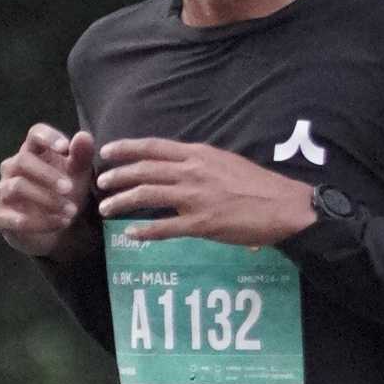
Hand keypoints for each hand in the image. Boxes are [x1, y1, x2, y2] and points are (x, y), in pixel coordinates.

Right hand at [0, 124, 95, 257]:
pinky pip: (12, 216)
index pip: (35, 134)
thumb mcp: (79, 175)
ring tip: (71, 212)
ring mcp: (2, 190)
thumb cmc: (66, 193)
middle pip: (23, 160)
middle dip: (48, 175)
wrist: (59, 229)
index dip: (48, 137)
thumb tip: (84, 136)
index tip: (65, 148)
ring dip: (47, 200)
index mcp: (33, 151)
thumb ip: (81, 156)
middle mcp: (13, 167)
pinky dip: (39, 222)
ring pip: (17, 187)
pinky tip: (60, 223)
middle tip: (70, 188)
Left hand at [95, 137, 317, 248]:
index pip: (153, 147)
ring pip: (148, 196)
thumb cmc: (258, 185)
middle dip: (117, 176)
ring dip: (122, 202)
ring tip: (106, 209)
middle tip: (100, 183)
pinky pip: (165, 228)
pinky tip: (132, 235)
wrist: (283, 205)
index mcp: (198, 154)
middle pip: (144, 170)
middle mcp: (192, 172)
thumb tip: (180, 168)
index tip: (107, 152)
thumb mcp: (225, 162)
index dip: (126, 148)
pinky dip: (145, 232)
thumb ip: (200, 164)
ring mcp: (195, 198)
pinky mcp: (202, 224)